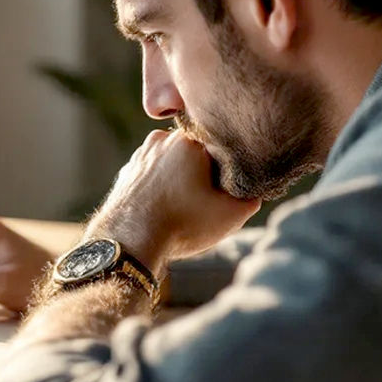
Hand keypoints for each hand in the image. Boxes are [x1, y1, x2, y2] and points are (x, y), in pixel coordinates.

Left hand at [86, 129, 260, 274]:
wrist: (128, 242)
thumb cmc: (181, 224)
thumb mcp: (231, 214)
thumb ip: (252, 197)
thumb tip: (254, 189)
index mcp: (189, 139)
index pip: (221, 149)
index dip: (228, 173)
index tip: (226, 194)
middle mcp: (161, 139)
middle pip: (196, 155)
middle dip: (204, 175)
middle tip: (205, 203)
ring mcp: (141, 155)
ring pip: (174, 164)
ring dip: (182, 181)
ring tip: (184, 208)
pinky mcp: (127, 172)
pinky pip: (154, 176)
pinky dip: (161, 189)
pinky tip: (164, 209)